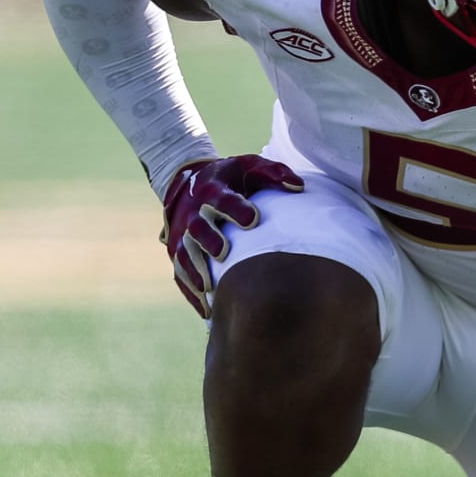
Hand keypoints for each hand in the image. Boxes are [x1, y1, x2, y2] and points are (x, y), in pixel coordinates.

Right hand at [162, 155, 303, 316]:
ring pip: (184, 255)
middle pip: (198, 228)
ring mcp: (182, 235)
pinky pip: (180, 275)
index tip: (253, 219)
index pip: (221, 199)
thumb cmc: (231, 177)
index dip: (236, 208)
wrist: (189, 182)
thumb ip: (273, 173)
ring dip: (195, 271)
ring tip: (209, 288)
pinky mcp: (176, 253)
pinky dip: (191, 293)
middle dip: (209, 239)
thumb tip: (299, 187)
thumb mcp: (250, 166)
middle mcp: (193, 213)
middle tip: (223, 252)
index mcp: (211, 189)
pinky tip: (207, 311)